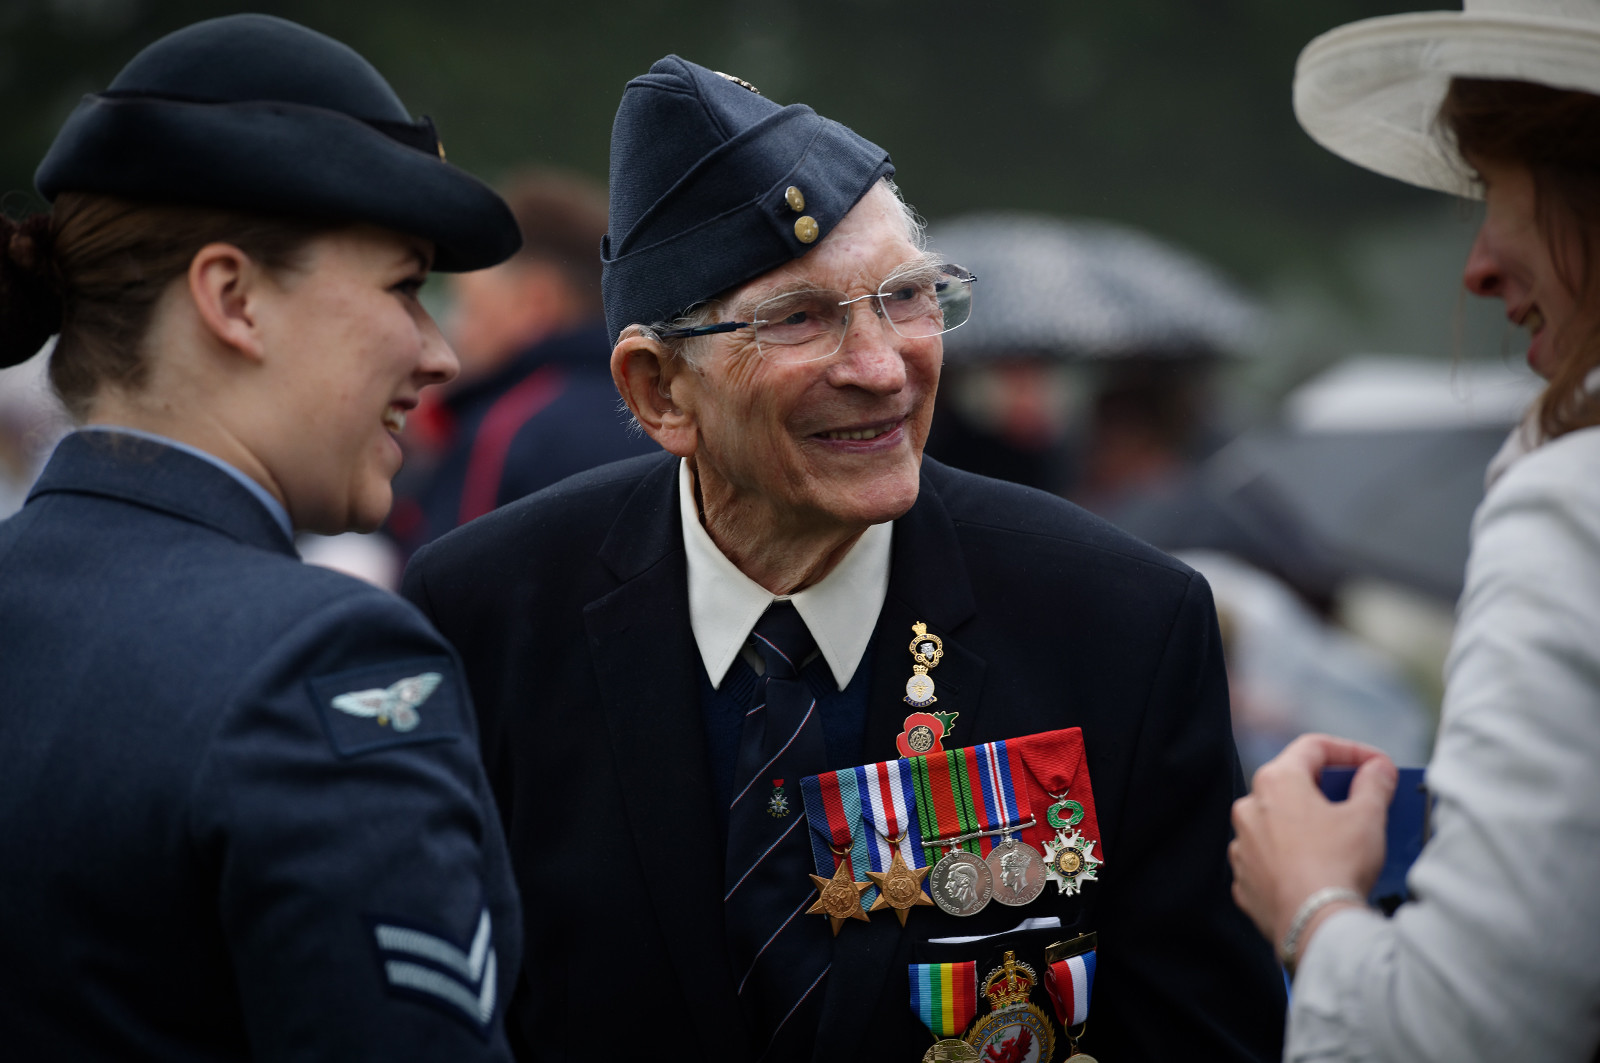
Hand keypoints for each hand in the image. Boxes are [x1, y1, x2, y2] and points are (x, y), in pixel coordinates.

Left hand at [1229, 734, 1397, 950]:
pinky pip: (1270, 858)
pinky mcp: (1245, 879)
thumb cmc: (1337, 863)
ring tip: (1341, 840)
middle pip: (1292, 784)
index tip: (1376, 765)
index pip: (1313, 747)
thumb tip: (1378, 768)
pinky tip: (1318, 869)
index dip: (1351, 751)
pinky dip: (1293, 858)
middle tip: (1360, 800)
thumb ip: (1373, 783)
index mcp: (1275, 781)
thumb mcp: (1367, 816)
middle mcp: (1249, 808)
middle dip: (1328, 789)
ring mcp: (1242, 845)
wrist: (1314, 924)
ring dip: (1307, 825)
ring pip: (1278, 823)